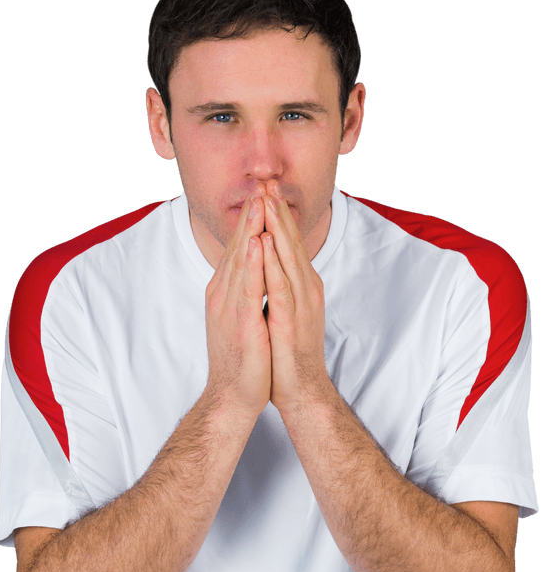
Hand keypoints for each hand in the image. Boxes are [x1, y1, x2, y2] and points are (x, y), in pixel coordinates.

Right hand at [204, 195, 271, 418]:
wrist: (232, 396)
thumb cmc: (242, 360)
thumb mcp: (243, 317)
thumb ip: (245, 291)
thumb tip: (254, 271)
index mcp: (226, 291)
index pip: (239, 248)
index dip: (251, 219)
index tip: (262, 192)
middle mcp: (223, 293)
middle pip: (238, 246)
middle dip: (251, 214)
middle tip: (261, 182)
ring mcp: (229, 306)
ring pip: (241, 260)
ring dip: (250, 229)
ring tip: (259, 200)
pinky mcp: (241, 322)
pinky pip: (247, 287)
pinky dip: (251, 263)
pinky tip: (256, 242)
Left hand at [260, 181, 332, 416]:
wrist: (301, 391)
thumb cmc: (289, 355)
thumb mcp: (285, 312)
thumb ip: (281, 287)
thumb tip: (271, 266)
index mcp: (301, 286)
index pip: (288, 243)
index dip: (277, 216)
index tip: (266, 188)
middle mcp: (305, 289)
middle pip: (290, 243)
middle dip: (277, 211)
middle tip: (268, 180)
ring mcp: (300, 305)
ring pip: (287, 258)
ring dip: (278, 228)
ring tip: (267, 200)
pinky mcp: (291, 322)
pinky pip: (281, 287)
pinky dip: (273, 263)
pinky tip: (266, 245)